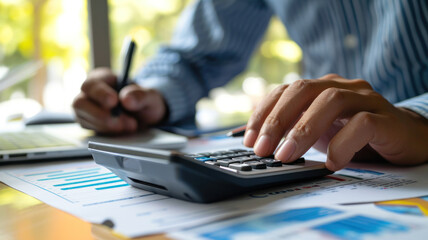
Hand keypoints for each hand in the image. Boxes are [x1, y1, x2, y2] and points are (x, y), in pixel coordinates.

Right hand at [72, 68, 166, 133]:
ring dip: (105, 126)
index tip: (114, 102)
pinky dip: (106, 132)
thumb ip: (141, 95)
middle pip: (80, 103)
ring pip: (83, 119)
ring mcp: (86, 110)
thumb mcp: (149, 96)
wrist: (144, 116)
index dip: (100, 94)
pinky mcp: (89, 124)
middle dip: (100, 115)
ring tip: (128, 126)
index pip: (92, 84)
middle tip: (120, 123)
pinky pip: (90, 130)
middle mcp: (89, 93)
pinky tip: (121, 130)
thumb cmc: (143, 101)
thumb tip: (126, 99)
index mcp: (102, 78)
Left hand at [243, 74, 427, 170]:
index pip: (286, 90)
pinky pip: (363, 124)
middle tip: (262, 150)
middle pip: (303, 89)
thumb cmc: (355, 135)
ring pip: (331, 101)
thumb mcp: (319, 131)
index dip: (264, 112)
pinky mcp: (386, 118)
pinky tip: (332, 162)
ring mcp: (366, 99)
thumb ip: (294, 129)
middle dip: (277, 120)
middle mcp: (342, 87)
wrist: (405, 138)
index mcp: (322, 87)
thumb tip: (258, 141)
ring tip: (287, 156)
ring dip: (303, 130)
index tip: (249, 138)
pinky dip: (342, 143)